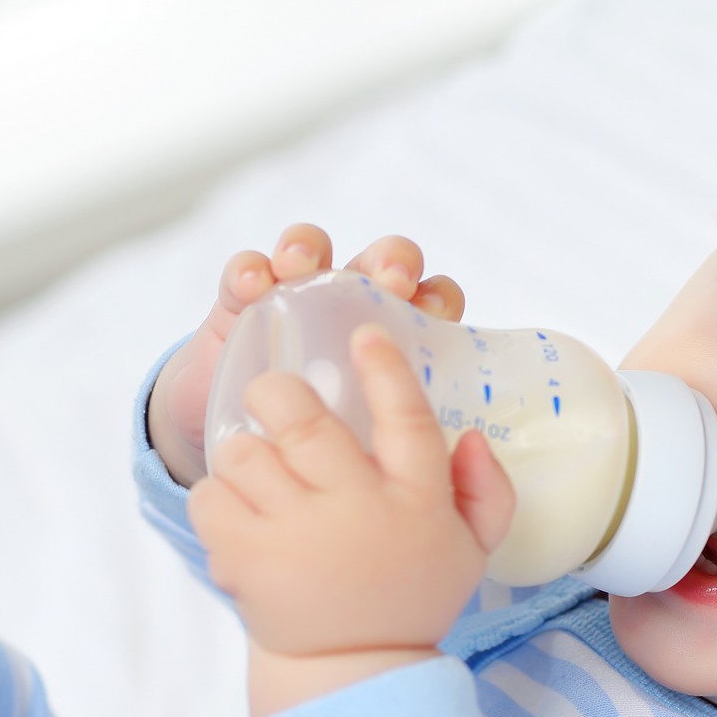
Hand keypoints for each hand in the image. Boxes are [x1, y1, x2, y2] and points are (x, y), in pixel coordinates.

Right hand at [149, 225, 466, 485]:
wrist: (245, 470)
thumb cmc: (327, 466)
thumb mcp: (379, 466)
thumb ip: (436, 463)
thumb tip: (474, 443)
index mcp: (399, 342)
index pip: (433, 301)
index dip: (436, 298)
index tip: (430, 314)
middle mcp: (354, 309)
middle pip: (383, 261)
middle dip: (391, 259)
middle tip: (389, 281)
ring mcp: (298, 300)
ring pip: (314, 250)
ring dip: (311, 246)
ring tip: (300, 265)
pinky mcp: (242, 305)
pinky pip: (247, 274)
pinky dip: (250, 270)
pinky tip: (252, 287)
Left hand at [187, 324, 514, 665]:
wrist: (350, 668)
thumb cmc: (408, 593)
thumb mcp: (470, 548)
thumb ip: (486, 490)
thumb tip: (471, 435)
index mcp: (417, 502)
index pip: (407, 419)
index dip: (385, 369)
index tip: (364, 333)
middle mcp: (356, 513)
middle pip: (304, 422)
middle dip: (278, 393)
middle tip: (272, 395)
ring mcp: (296, 537)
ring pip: (246, 453)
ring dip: (245, 451)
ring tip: (256, 469)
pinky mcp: (245, 562)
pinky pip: (210, 498)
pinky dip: (218, 496)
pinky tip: (238, 511)